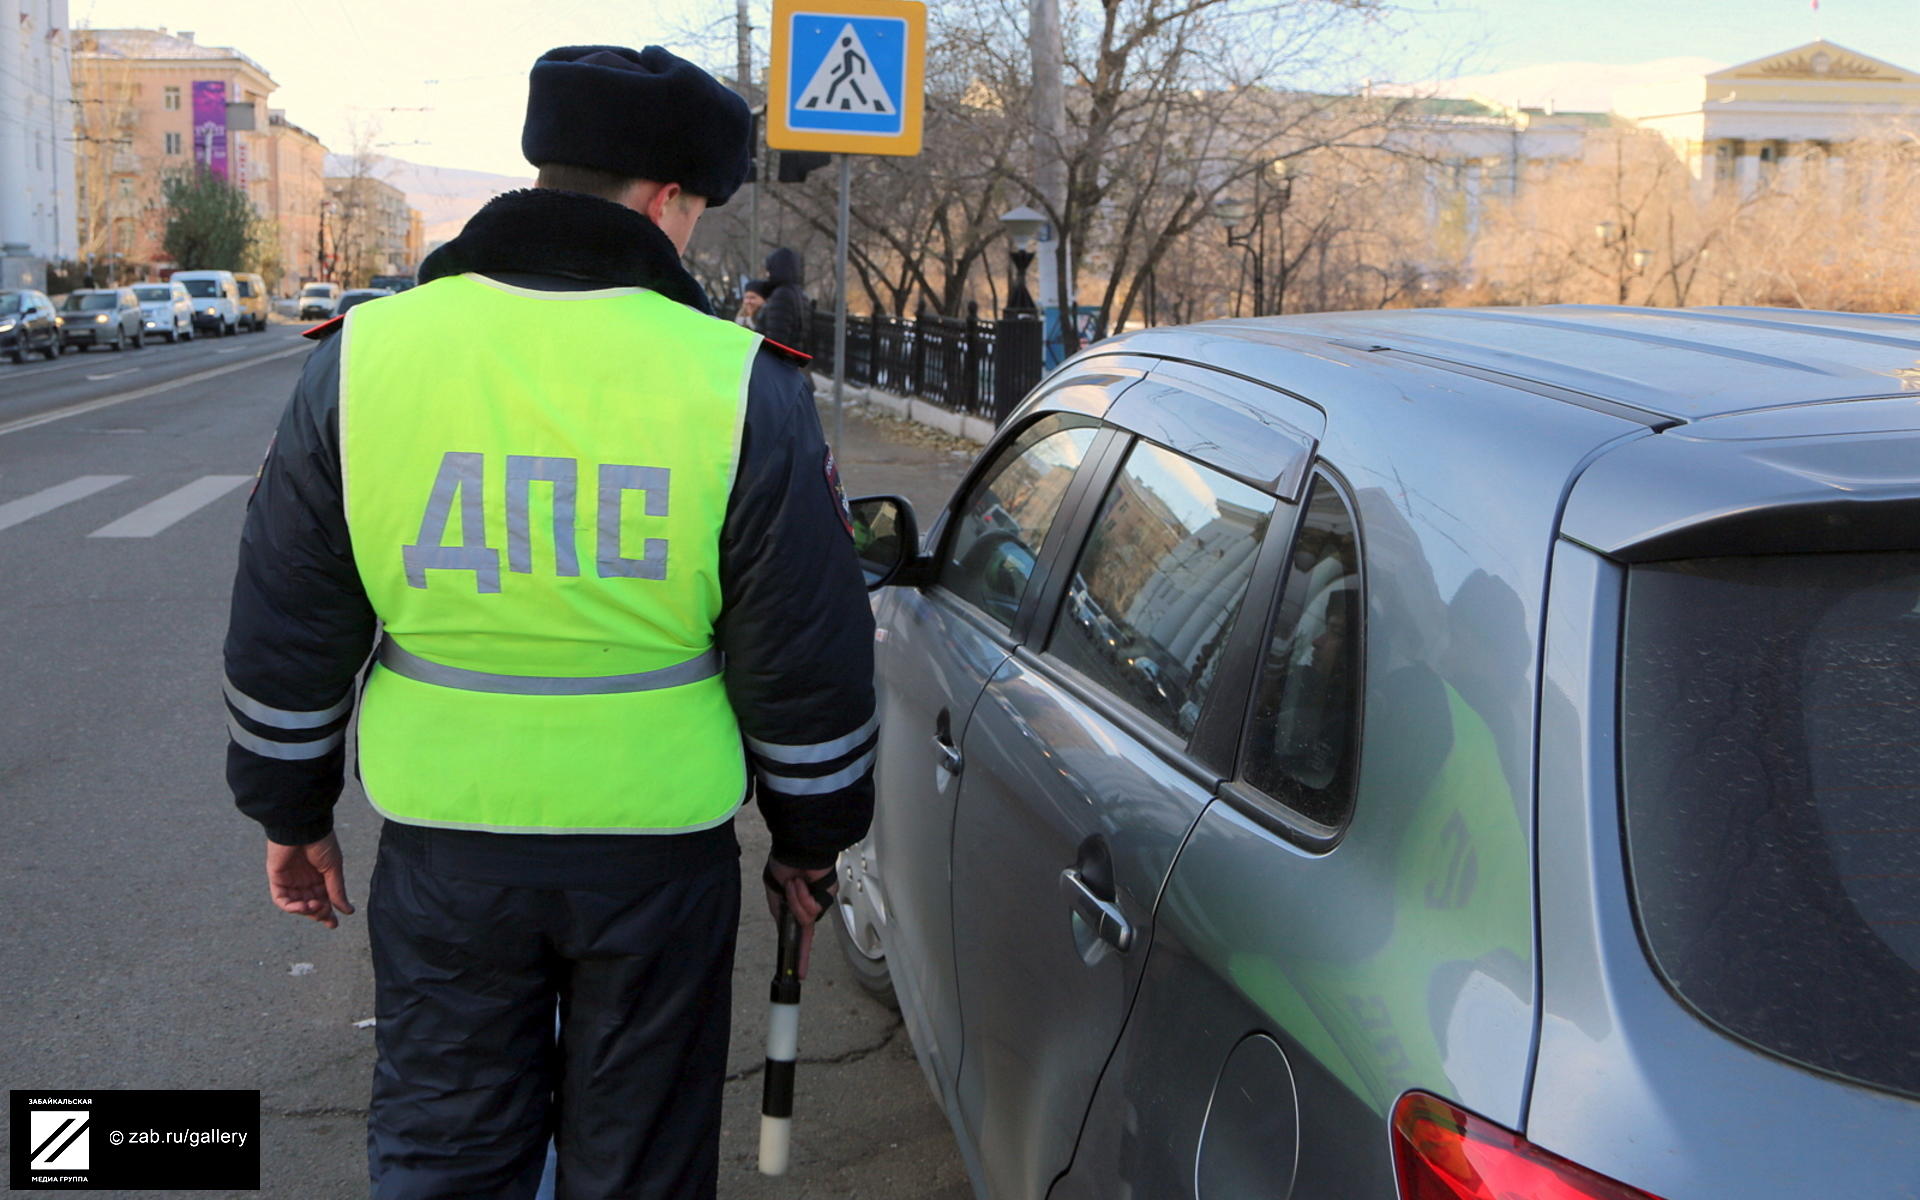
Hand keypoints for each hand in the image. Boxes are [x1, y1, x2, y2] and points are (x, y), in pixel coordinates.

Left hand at [266, 833, 354, 929]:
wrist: (302, 827)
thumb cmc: (321, 843)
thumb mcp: (333, 868)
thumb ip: (336, 890)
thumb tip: (347, 910)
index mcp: (321, 875)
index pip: (324, 898)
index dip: (328, 912)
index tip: (334, 923)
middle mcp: (305, 879)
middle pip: (310, 905)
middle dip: (318, 913)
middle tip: (326, 917)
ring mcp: (291, 880)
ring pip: (297, 905)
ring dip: (306, 910)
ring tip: (315, 907)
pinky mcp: (277, 878)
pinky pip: (282, 899)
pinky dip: (291, 907)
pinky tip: (302, 906)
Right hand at [763, 857, 837, 979]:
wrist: (795, 850)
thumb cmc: (785, 865)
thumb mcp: (775, 893)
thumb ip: (780, 912)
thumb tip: (787, 926)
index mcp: (799, 908)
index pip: (802, 937)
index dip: (801, 956)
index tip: (800, 974)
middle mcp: (811, 907)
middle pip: (805, 926)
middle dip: (797, 906)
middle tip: (794, 886)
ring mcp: (820, 902)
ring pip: (807, 918)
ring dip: (796, 899)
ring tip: (796, 882)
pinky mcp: (827, 895)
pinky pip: (812, 908)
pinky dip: (802, 895)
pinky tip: (802, 881)